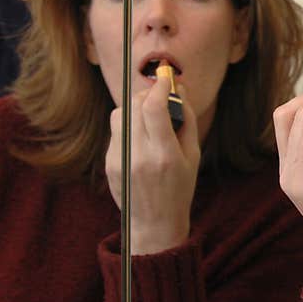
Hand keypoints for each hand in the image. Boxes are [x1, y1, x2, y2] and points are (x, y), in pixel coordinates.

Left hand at [106, 76, 200, 254]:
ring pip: (121, 114)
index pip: (155, 108)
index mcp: (165, 155)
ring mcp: (120, 159)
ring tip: (149, 115)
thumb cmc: (179, 188)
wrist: (154, 222)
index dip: (160, 87)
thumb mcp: (193, 156)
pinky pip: (116, 130)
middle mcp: (139, 156)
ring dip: (136, 106)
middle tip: (160, 94)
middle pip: (136, 106)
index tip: (166, 78)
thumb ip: (187, 120)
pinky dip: (129, 124)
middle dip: (148, 93)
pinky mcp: (109, 162)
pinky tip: (141, 136)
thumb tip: (179, 89)